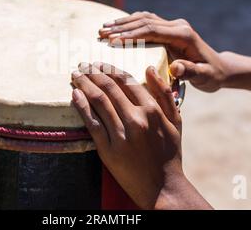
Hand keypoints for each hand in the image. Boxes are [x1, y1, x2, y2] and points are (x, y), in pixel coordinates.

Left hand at [71, 62, 210, 208]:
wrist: (163, 187)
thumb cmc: (169, 153)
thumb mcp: (175, 121)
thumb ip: (164, 93)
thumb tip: (151, 68)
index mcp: (152, 110)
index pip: (126, 81)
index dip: (110, 69)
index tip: (100, 63)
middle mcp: (136, 119)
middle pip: (109, 87)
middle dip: (93, 72)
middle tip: (83, 65)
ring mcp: (120, 135)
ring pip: (98, 101)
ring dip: (84, 84)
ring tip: (75, 75)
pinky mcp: (107, 150)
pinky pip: (91, 123)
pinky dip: (81, 106)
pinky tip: (74, 95)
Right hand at [99, 12, 226, 91]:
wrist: (220, 68)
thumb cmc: (211, 75)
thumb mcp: (204, 77)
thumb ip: (191, 72)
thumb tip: (176, 67)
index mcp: (183, 35)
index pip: (152, 31)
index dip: (131, 35)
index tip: (112, 41)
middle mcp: (177, 26)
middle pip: (144, 21)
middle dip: (121, 27)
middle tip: (100, 34)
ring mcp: (173, 25)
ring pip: (144, 18)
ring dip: (123, 23)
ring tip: (103, 29)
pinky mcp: (169, 28)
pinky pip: (147, 21)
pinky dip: (130, 23)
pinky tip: (117, 26)